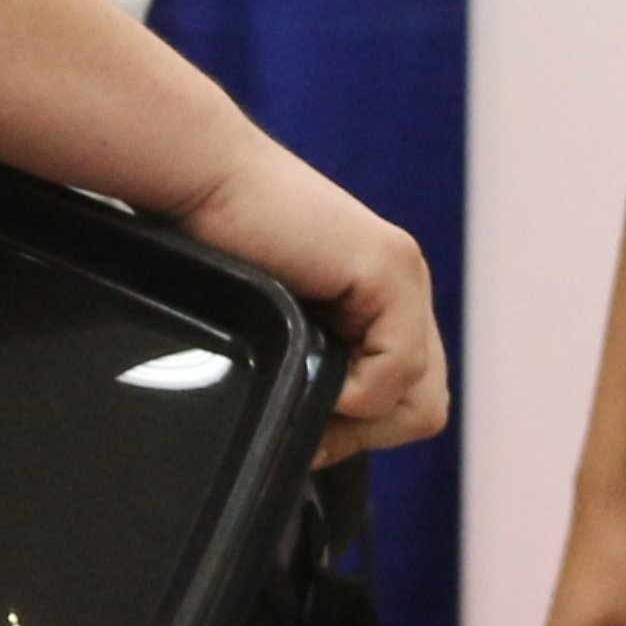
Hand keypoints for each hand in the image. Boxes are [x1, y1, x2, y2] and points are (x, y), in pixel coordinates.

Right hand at [175, 141, 448, 459]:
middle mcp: (403, 289)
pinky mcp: (389, 268)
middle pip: (426, 408)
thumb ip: (309, 370)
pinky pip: (398, 370)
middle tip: (308, 422)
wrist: (199, 179)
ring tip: (306, 393)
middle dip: (365, 433)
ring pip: (422, 401)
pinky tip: (307, 366)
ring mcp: (403, 277)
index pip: (409, 399)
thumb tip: (315, 446)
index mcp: (381, 302)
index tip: (306, 433)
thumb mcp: (275, 327)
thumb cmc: (212, 248)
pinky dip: (355, 392)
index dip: (361, 432)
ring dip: (359, 418)